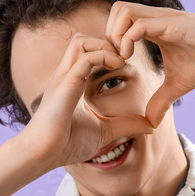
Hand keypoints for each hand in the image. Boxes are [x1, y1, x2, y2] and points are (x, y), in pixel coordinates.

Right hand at [18, 33, 154, 168]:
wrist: (42, 156)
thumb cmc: (66, 144)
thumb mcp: (105, 132)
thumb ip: (126, 125)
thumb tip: (152, 127)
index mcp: (74, 83)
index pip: (89, 52)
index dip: (109, 51)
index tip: (127, 63)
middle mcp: (67, 75)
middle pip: (83, 39)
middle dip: (107, 42)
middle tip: (125, 58)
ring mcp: (64, 78)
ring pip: (81, 41)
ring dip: (104, 45)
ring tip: (121, 61)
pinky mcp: (65, 84)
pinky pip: (85, 57)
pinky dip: (103, 55)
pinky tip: (117, 66)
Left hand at [104, 1, 194, 127]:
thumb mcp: (179, 85)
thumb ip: (162, 100)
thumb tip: (152, 122)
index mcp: (153, 28)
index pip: (119, 23)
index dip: (111, 42)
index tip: (115, 65)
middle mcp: (154, 19)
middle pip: (115, 10)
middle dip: (108, 35)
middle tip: (115, 59)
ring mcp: (161, 18)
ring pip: (121, 10)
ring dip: (115, 34)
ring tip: (122, 57)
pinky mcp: (170, 23)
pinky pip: (138, 24)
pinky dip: (127, 40)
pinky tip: (130, 57)